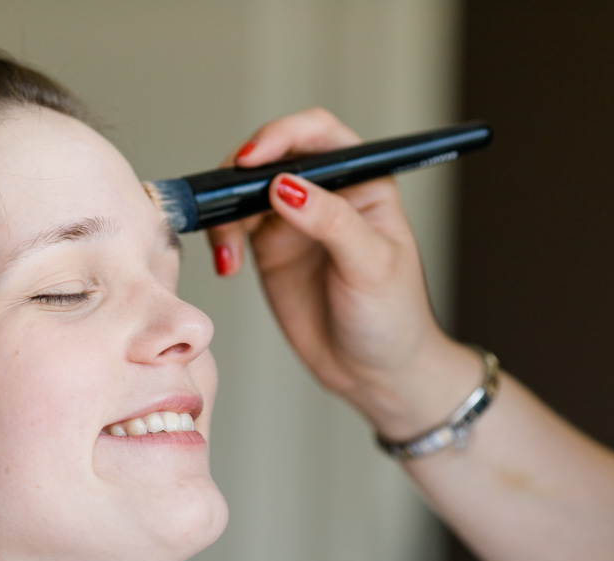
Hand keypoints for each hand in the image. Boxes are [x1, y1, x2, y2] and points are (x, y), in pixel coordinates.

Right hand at [207, 108, 478, 437]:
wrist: (374, 372)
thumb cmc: (392, 316)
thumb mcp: (371, 266)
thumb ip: (331, 221)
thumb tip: (285, 185)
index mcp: (362, 180)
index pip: (318, 135)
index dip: (282, 135)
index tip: (253, 159)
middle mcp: (324, 192)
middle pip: (271, 156)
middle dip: (240, 174)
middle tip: (225, 202)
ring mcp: (293, 220)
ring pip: (243, 190)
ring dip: (225, 212)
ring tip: (228, 251)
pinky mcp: (268, 249)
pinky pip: (232, 227)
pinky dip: (221, 239)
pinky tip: (227, 265)